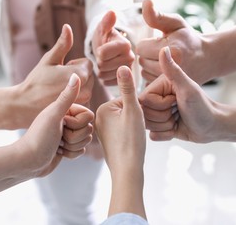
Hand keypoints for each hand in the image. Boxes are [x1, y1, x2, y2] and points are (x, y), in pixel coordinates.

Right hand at [17, 24, 93, 127]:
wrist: (25, 105)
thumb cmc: (36, 81)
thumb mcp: (49, 59)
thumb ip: (62, 44)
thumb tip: (68, 26)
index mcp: (81, 74)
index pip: (87, 63)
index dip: (73, 64)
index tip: (60, 71)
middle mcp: (87, 89)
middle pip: (89, 75)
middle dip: (76, 75)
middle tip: (58, 81)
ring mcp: (84, 102)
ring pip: (86, 87)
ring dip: (76, 86)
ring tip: (58, 90)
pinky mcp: (80, 111)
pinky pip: (83, 98)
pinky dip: (74, 97)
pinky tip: (60, 99)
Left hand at [18, 74, 93, 177]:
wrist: (28, 161)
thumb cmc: (39, 137)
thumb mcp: (54, 115)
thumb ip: (67, 96)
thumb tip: (76, 74)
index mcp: (65, 109)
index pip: (88, 116)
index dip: (77, 124)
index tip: (62, 124)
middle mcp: (67, 120)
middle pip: (88, 130)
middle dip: (74, 137)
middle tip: (58, 136)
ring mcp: (67, 134)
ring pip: (85, 141)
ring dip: (72, 146)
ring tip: (56, 144)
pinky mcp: (67, 147)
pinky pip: (81, 150)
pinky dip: (70, 154)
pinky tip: (57, 152)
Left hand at [91, 11, 134, 85]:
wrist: (108, 49)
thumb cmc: (104, 37)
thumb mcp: (102, 28)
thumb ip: (106, 22)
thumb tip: (111, 12)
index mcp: (125, 45)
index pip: (102, 54)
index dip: (97, 51)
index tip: (101, 48)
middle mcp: (130, 58)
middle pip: (102, 65)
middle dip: (98, 61)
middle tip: (103, 56)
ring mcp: (128, 71)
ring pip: (103, 75)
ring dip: (100, 69)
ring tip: (105, 62)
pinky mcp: (124, 82)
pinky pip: (106, 83)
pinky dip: (103, 78)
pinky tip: (107, 70)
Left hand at [95, 66, 146, 218]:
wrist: (127, 170)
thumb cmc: (131, 141)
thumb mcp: (133, 110)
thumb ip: (128, 87)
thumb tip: (122, 65)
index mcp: (101, 108)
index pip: (127, 99)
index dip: (137, 110)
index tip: (134, 124)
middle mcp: (98, 119)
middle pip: (125, 109)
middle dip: (134, 118)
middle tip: (133, 132)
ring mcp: (102, 130)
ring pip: (125, 120)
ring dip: (133, 127)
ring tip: (131, 139)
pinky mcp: (107, 140)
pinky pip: (122, 131)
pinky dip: (129, 136)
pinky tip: (129, 144)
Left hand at [136, 0, 207, 84]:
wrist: (207, 59)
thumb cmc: (187, 38)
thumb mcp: (175, 23)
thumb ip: (156, 15)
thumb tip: (146, 1)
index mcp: (172, 51)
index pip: (141, 47)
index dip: (148, 43)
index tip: (161, 42)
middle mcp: (172, 68)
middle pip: (141, 60)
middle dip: (148, 54)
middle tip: (163, 52)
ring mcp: (171, 81)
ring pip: (143, 71)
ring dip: (150, 65)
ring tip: (166, 61)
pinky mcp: (168, 90)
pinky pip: (147, 81)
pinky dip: (153, 75)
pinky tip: (164, 70)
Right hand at [139, 46, 235, 143]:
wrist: (214, 125)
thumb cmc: (203, 105)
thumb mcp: (187, 88)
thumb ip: (173, 70)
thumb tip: (165, 48)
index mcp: (157, 88)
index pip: (143, 101)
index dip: (159, 105)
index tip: (175, 101)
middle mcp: (155, 100)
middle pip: (144, 115)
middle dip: (163, 117)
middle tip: (178, 111)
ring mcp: (157, 114)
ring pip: (147, 126)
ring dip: (165, 126)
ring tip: (178, 119)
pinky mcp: (160, 127)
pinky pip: (153, 136)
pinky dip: (166, 135)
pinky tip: (176, 128)